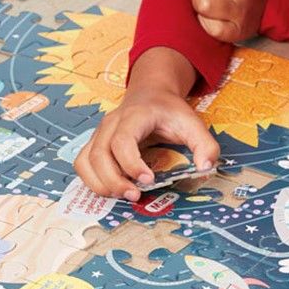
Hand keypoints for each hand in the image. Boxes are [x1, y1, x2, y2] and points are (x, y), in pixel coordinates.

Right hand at [74, 48, 219, 200]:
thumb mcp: (193, 123)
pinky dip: (92, 181)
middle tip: (134, 196)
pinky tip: (111, 189)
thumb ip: (205, 145)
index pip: (122, 141)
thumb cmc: (169, 110)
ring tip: (122, 195)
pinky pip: (82, 164)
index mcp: (135, 116)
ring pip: (86, 161)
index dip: (131, 163)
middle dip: (114, 180)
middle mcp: (111, 123)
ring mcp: (100, 133)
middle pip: (99, 154)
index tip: (148, 180)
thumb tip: (205, 168)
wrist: (151, 92)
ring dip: (100, 184)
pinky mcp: (95, 143)